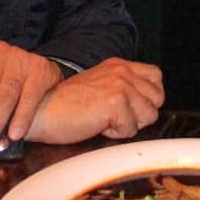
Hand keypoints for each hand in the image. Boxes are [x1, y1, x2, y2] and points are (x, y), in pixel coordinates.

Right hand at [26, 58, 163, 143]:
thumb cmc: (66, 105)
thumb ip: (124, 88)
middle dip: (140, 114)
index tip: (130, 107)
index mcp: (119, 65)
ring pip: (149, 115)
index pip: (156, 77)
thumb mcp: (100, 86)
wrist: (42, 112)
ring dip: (128, 125)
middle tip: (114, 116)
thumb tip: (148, 106)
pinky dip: (115, 133)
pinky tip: (96, 125)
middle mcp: (123, 71)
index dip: (148, 97)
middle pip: (157, 99)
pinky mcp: (116, 103)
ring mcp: (121, 85)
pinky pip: (131, 129)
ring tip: (103, 120)